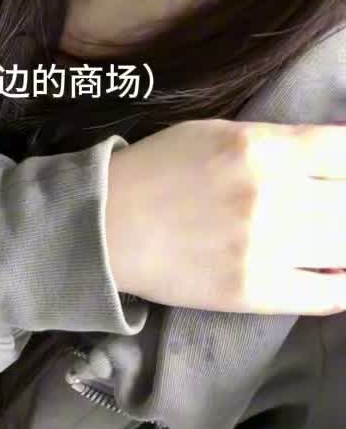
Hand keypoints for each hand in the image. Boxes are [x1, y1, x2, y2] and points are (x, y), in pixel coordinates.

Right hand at [105, 119, 345, 315]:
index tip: (342, 175)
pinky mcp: (255, 290)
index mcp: (263, 148)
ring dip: (343, 243)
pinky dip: (341, 285)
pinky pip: (327, 295)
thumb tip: (337, 158)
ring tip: (331, 240)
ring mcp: (266, 247)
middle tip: (332, 210)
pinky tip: (335, 275)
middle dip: (345, 204)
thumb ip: (281, 142)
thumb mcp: (221, 133)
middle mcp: (272, 195)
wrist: (106, 226)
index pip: (345, 152)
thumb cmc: (161, 170)